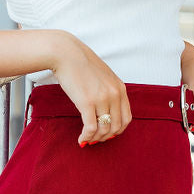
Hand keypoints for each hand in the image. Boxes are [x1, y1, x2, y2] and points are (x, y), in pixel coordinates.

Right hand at [48, 31, 131, 146]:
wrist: (66, 53)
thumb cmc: (81, 63)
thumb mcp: (103, 76)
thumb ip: (109, 91)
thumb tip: (105, 112)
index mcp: (120, 88)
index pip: (127, 118)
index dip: (118, 130)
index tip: (107, 134)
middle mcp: (114, 94)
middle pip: (117, 126)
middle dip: (106, 137)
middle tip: (95, 139)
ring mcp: (101, 99)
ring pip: (104, 129)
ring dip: (96, 138)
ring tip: (87, 139)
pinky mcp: (87, 103)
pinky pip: (91, 128)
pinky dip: (86, 137)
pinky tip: (81, 139)